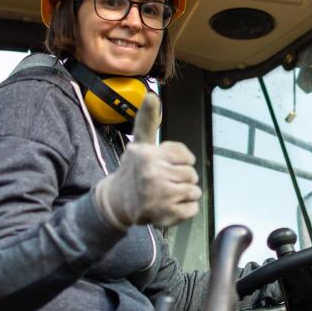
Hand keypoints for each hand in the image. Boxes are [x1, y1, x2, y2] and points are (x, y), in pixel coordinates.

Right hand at [93, 93, 201, 230]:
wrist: (117, 202)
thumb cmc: (134, 170)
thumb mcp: (140, 144)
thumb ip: (148, 120)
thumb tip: (151, 95)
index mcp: (149, 156)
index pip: (187, 158)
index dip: (181, 162)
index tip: (168, 166)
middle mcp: (153, 175)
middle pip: (192, 175)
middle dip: (183, 178)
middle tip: (166, 182)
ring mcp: (160, 197)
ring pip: (194, 191)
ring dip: (185, 194)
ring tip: (168, 193)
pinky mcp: (166, 215)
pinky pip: (192, 209)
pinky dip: (185, 209)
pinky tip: (170, 205)